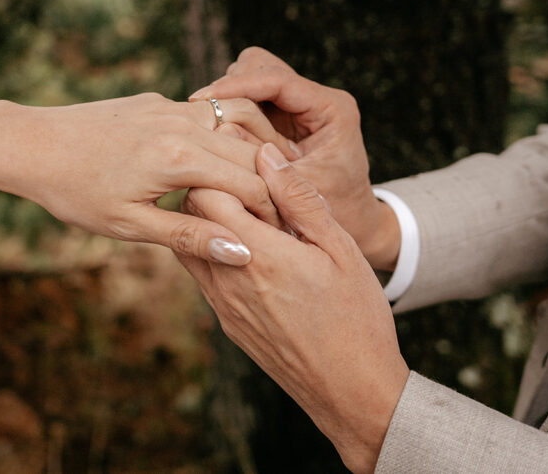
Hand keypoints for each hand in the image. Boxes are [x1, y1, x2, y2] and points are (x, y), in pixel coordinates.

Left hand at [0, 93, 298, 264]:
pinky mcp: (157, 101)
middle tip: (279, 217)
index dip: (273, 214)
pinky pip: (205, 116)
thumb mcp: (129, 224)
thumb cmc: (74, 190)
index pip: (252, 184)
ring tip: (256, 191)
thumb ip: (190, 237)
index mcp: (178, 157)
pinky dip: (223, 140)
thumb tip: (243, 254)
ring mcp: (170, 106)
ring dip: (251, 157)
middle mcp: (182, 123)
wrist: (30, 143)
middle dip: (271, 186)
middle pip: (252, 152)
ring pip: (234, 127)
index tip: (281, 238)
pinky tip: (218, 167)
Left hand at [178, 143, 408, 473]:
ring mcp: (222, 305)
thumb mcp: (340, 249)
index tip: (253, 169)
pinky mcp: (226, 323)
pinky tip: (253, 251)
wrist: (352, 393)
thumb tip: (266, 154)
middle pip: (190, 214)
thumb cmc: (357, 318)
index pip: (208, 192)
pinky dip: (216, 251)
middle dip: (213, 190)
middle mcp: (229, 280)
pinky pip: (202, 273)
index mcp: (260, 256)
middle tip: (250, 188)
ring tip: (252, 217)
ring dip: (211, 221)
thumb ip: (300, 199)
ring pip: (190, 244)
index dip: (225, 171)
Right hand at [190, 47, 399, 269]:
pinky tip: (213, 136)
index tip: (201, 99)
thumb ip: (264, 163)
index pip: (277, 80)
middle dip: (231, 87)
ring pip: (249, 77)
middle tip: (201, 114)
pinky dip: (229, 113)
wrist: (355, 226)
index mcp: (331, 108)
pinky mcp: (281, 117)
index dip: (236, 86)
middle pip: (260, 66)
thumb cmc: (334, 212)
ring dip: (229, 99)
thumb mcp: (299, 192)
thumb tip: (221, 132)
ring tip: (208, 129)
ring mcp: (297, 105)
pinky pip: (247, 100)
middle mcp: (315, 99)